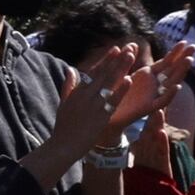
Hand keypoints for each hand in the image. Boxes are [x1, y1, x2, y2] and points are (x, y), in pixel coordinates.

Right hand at [29, 40, 180, 189]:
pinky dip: (120, 90)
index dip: (105, 60)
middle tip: (128, 48)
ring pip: (109, 83)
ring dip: (121, 69)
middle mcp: (85, 96)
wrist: (64, 145)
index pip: (93, 72)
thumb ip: (68, 86)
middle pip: (104, 74)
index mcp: (77, 92)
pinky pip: (112, 101)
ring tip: (131, 58)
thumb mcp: (64, 103)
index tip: (115, 49)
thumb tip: (71, 70)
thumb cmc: (63, 127)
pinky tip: (129, 80)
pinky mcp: (100, 117)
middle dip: (116, 60)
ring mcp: (93, 106)